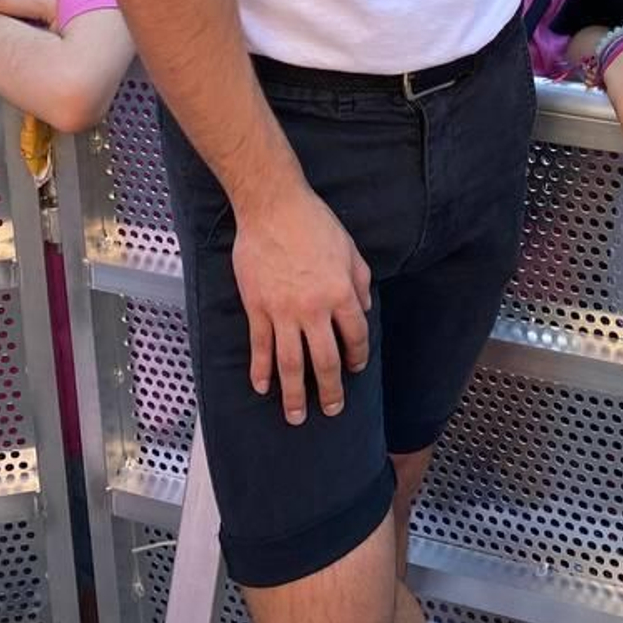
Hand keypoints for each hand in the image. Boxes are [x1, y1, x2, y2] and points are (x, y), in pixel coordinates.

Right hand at [232, 183, 371, 421]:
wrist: (272, 206)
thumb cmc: (313, 222)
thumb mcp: (349, 248)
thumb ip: (360, 280)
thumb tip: (364, 307)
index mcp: (341, 292)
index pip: (355, 336)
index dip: (357, 357)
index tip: (355, 368)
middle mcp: (314, 308)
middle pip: (324, 361)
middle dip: (330, 391)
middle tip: (332, 409)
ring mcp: (283, 311)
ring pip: (290, 363)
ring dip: (294, 394)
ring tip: (297, 416)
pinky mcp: (258, 307)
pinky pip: (260, 346)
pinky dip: (260, 370)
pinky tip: (262, 387)